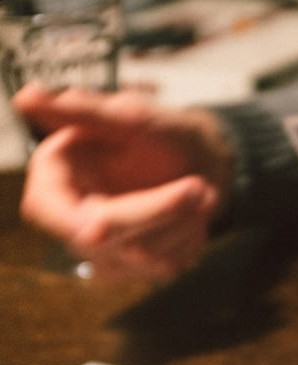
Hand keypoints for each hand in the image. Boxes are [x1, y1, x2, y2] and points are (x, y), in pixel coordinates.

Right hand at [15, 85, 231, 279]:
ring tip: (201, 191)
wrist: (203, 164)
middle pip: (104, 237)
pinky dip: (188, 240)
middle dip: (160, 210)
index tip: (106, 227)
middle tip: (202, 188)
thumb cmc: (165, 133)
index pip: (48, 210)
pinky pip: (162, 265)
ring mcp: (100, 249)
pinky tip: (194, 215)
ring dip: (182, 223)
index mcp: (55, 175)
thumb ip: (85, 113)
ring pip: (140, 257)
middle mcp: (69, 217)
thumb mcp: (133, 118)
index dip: (80, 220)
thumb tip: (27, 97)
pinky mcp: (132, 267)